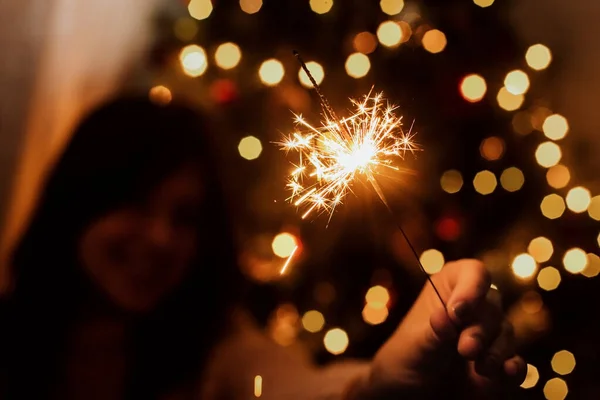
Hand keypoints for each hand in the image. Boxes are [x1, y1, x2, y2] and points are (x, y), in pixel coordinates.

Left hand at [347, 259, 525, 398]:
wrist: (406, 394)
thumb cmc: (405, 359)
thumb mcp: (414, 343)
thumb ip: (434, 331)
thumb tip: (447, 316)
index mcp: (449, 289)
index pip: (473, 272)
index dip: (472, 287)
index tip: (458, 312)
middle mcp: (472, 309)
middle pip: (493, 305)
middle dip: (481, 329)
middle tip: (466, 348)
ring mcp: (487, 337)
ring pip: (506, 332)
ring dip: (496, 350)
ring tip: (479, 367)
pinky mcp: (497, 365)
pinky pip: (515, 362)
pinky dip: (514, 367)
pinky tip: (507, 372)